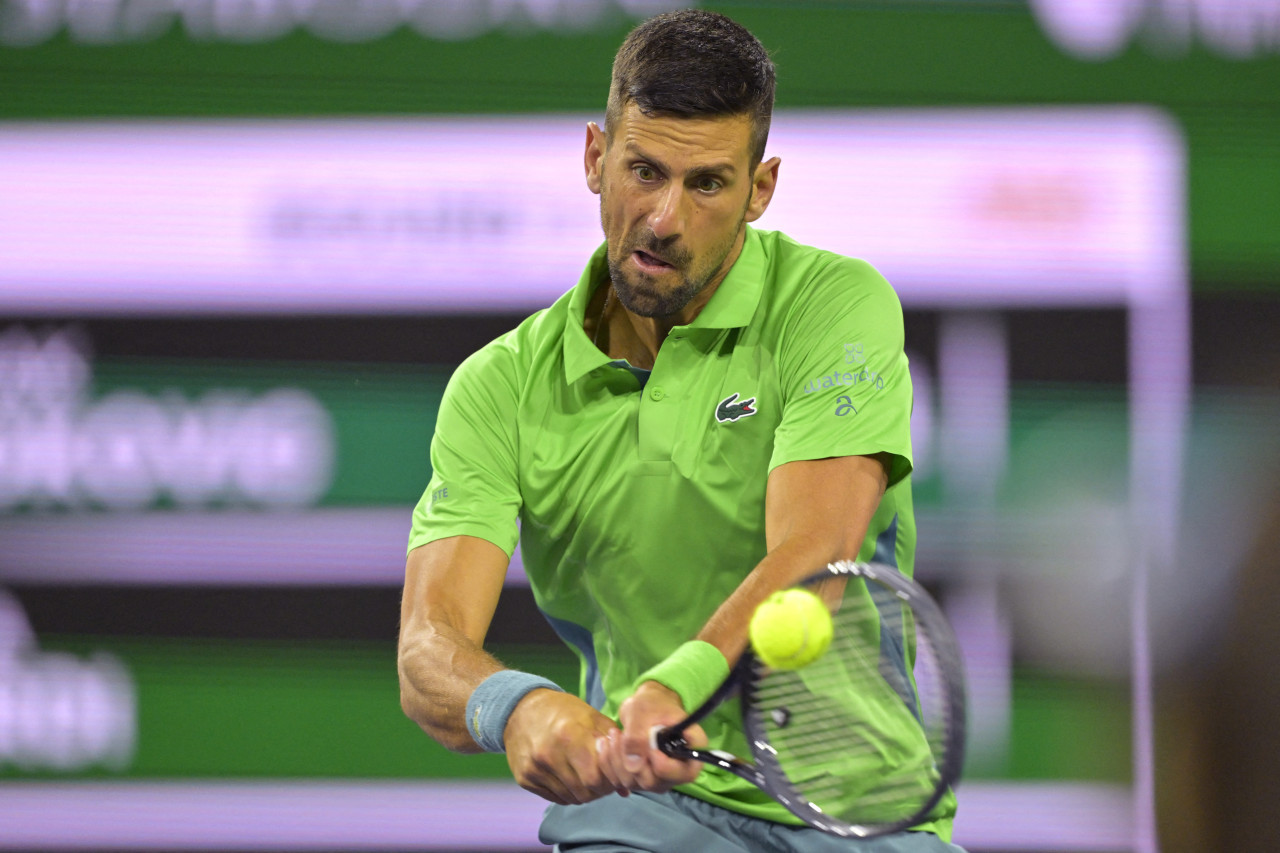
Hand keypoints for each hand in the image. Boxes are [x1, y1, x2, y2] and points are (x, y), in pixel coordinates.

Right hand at [503, 688, 621, 804]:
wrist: (521, 708)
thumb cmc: (563, 711)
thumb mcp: (592, 717)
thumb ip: (613, 747)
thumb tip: (626, 787)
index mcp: (569, 735)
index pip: (597, 777)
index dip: (611, 779)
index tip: (615, 773)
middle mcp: (549, 754)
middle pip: (585, 791)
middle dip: (600, 789)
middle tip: (604, 779)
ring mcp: (534, 768)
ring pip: (571, 798)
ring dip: (585, 792)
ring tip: (588, 776)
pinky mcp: (524, 778)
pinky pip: (555, 798)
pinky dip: (568, 793)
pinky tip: (571, 778)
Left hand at [600, 681, 705, 793]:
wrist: (644, 708)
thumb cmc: (653, 704)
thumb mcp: (645, 711)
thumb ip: (638, 736)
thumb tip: (633, 766)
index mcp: (691, 752)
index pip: (685, 773)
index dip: (665, 766)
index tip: (650, 747)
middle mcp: (677, 771)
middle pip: (654, 782)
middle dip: (631, 760)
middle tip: (620, 734)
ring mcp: (658, 778)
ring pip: (633, 783)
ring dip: (616, 759)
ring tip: (613, 733)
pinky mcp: (640, 779)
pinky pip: (620, 781)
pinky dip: (608, 763)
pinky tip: (605, 743)